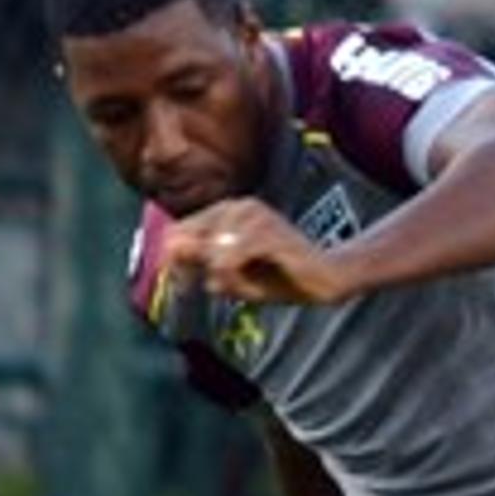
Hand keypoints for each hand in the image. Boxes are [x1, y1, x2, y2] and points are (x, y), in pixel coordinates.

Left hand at [155, 199, 351, 308]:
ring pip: (209, 253)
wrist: (325, 279)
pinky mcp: (266, 231)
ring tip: (244, 285)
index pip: (178, 231)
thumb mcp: (231, 273)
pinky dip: (232, 278)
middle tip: (219, 289)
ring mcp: (253, 215)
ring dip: (221, 277)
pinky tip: (250, 284)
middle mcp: (237, 205)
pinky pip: (227, 259)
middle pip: (189, 241)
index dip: (176, 262)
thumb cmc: (279, 277)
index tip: (186, 285)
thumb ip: (200, 260)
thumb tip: (169, 248)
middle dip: (196, 271)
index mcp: (227, 211)